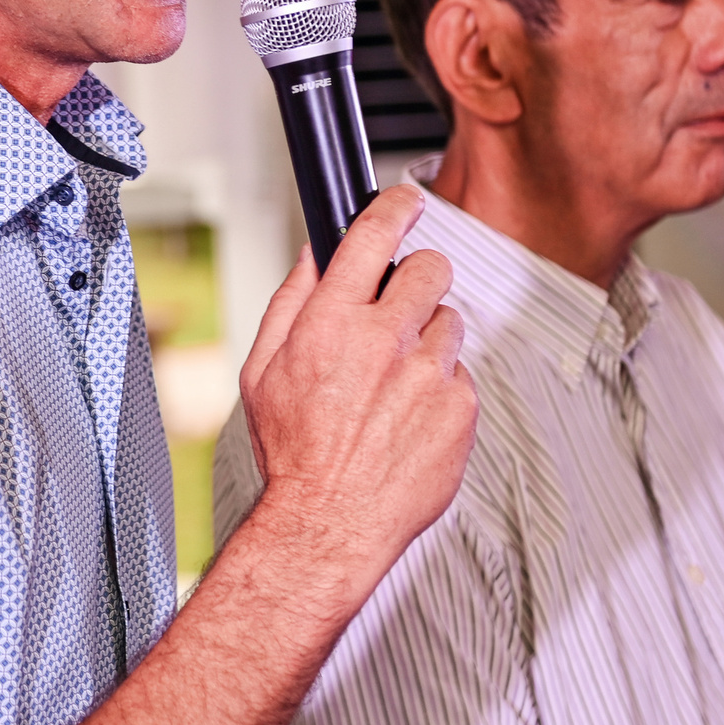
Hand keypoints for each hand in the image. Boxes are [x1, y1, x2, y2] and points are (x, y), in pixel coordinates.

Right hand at [237, 184, 475, 600]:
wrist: (330, 522)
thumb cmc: (293, 453)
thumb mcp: (262, 370)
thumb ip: (290, 303)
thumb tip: (312, 256)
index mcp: (332, 323)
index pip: (373, 236)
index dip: (395, 207)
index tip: (406, 201)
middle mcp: (386, 341)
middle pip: (431, 269)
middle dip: (418, 279)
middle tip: (400, 308)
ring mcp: (430, 375)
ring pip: (451, 323)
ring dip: (429, 341)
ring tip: (396, 383)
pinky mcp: (461, 410)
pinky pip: (462, 377)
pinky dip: (440, 390)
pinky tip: (409, 419)